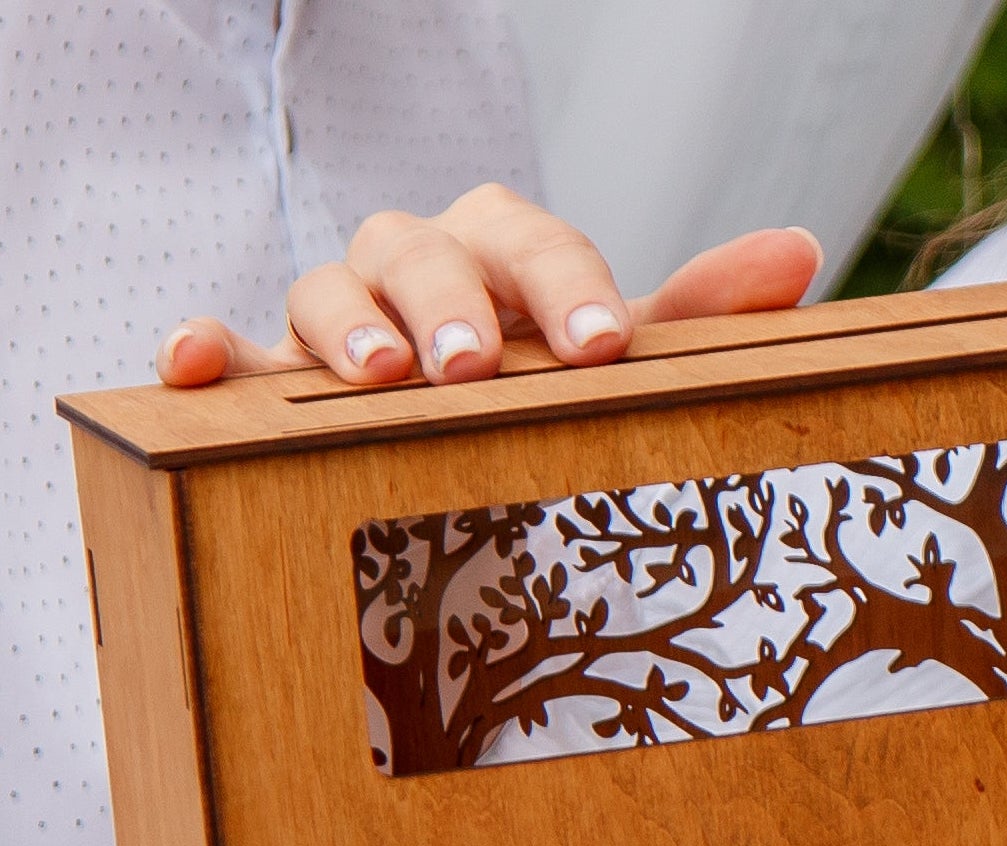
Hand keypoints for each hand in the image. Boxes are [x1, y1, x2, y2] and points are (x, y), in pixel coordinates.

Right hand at [155, 182, 823, 387]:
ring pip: (323, 287)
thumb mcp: (617, 367)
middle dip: (449, 303)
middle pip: (419, 249)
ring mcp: (339, 320)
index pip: (532, 241)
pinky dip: (205, 350)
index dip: (564, 286)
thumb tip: (800, 255)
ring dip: (346, 326)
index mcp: (502, 251)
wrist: (463, 430)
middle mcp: (417, 271)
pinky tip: (194, 362)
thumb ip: (699, 316)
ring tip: (378, 380)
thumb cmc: (542, 389)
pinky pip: (232, 354)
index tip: (599, 348)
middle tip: (475, 367)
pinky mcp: (270, 375)